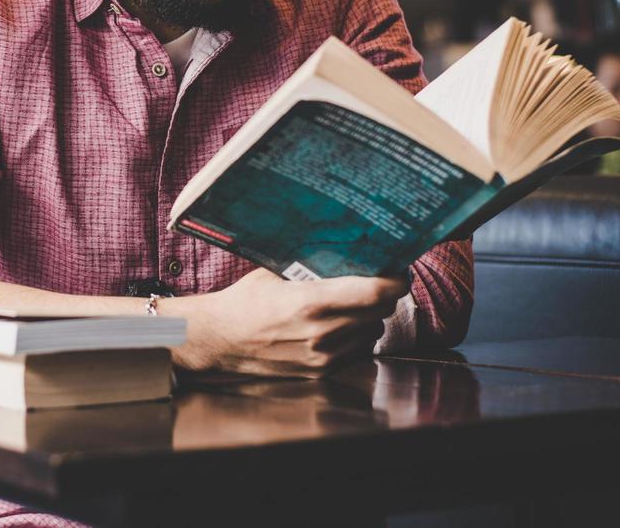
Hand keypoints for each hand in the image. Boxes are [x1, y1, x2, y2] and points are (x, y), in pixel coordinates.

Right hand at [167, 268, 407, 375]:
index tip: (398, 272)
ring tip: (355, 304)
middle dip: (384, 295)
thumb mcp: (277, 273)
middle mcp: (323, 332)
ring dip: (371, 318)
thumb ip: (312, 267)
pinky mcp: (321, 371)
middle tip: (379, 281)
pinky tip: (341, 325)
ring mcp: (324, 355)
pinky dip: (357, 336)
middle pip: (380, 312)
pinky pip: (357, 351)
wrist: (220, 339)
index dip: (394, 281)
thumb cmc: (245, 301)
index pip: (374, 293)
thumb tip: (346, 248)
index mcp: (312, 302)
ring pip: (373, 333)